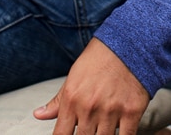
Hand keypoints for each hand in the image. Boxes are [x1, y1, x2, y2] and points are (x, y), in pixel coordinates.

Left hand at [33, 38, 149, 134]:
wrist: (129, 44)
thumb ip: (57, 101)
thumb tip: (38, 115)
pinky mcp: (132, 111)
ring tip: (103, 129)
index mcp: (72, 99)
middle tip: (90, 130)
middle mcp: (90, 107)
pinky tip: (120, 133)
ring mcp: (111, 110)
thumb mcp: (73, 77)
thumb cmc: (100, 60)